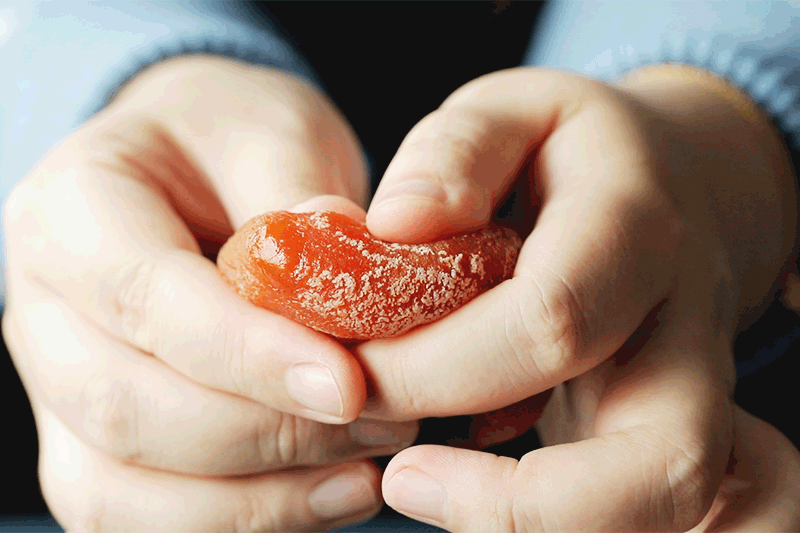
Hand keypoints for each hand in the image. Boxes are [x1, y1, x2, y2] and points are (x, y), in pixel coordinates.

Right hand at [2, 56, 420, 531]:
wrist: (192, 165)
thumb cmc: (230, 138)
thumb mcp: (273, 131)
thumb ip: (300, 198)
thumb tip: (352, 267)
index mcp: (72, 213)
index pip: (144, 299)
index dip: (246, 355)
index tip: (346, 384)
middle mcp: (46, 312)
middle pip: (128, 411)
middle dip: (267, 434)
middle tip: (382, 419)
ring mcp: (61, 390)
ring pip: (126, 489)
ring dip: (259, 497)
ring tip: (366, 469)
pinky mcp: (99, 444)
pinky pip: (149, 517)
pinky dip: (245, 520)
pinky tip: (334, 492)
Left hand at [356, 66, 799, 530]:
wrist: (669, 182)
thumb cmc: (572, 148)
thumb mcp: (513, 111)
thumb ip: (457, 152)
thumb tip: (395, 223)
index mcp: (635, 229)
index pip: (550, 323)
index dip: (440, 368)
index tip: (355, 375)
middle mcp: (685, 326)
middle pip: (658, 462)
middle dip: (515, 500)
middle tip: (398, 480)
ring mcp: (693, 388)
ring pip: (669, 506)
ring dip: (539, 522)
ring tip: (422, 484)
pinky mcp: (672, 428)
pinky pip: (643, 510)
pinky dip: (551, 515)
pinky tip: (470, 476)